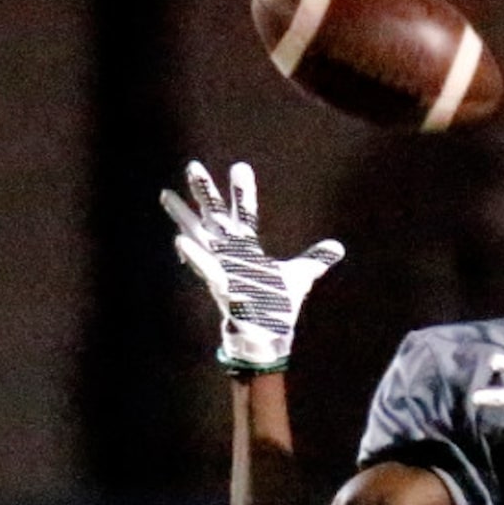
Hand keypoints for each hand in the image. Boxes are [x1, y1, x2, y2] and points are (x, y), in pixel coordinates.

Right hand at [160, 161, 343, 372]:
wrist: (266, 339)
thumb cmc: (275, 307)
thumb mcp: (299, 278)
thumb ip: (315, 260)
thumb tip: (337, 247)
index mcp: (246, 249)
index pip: (244, 214)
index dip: (242, 193)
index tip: (241, 168)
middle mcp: (230, 254)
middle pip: (214, 217)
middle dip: (205, 193)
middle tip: (193, 165)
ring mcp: (222, 269)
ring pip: (199, 237)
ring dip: (184, 217)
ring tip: (166, 194)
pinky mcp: (221, 287)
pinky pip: (205, 269)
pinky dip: (194, 256)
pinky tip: (178, 240)